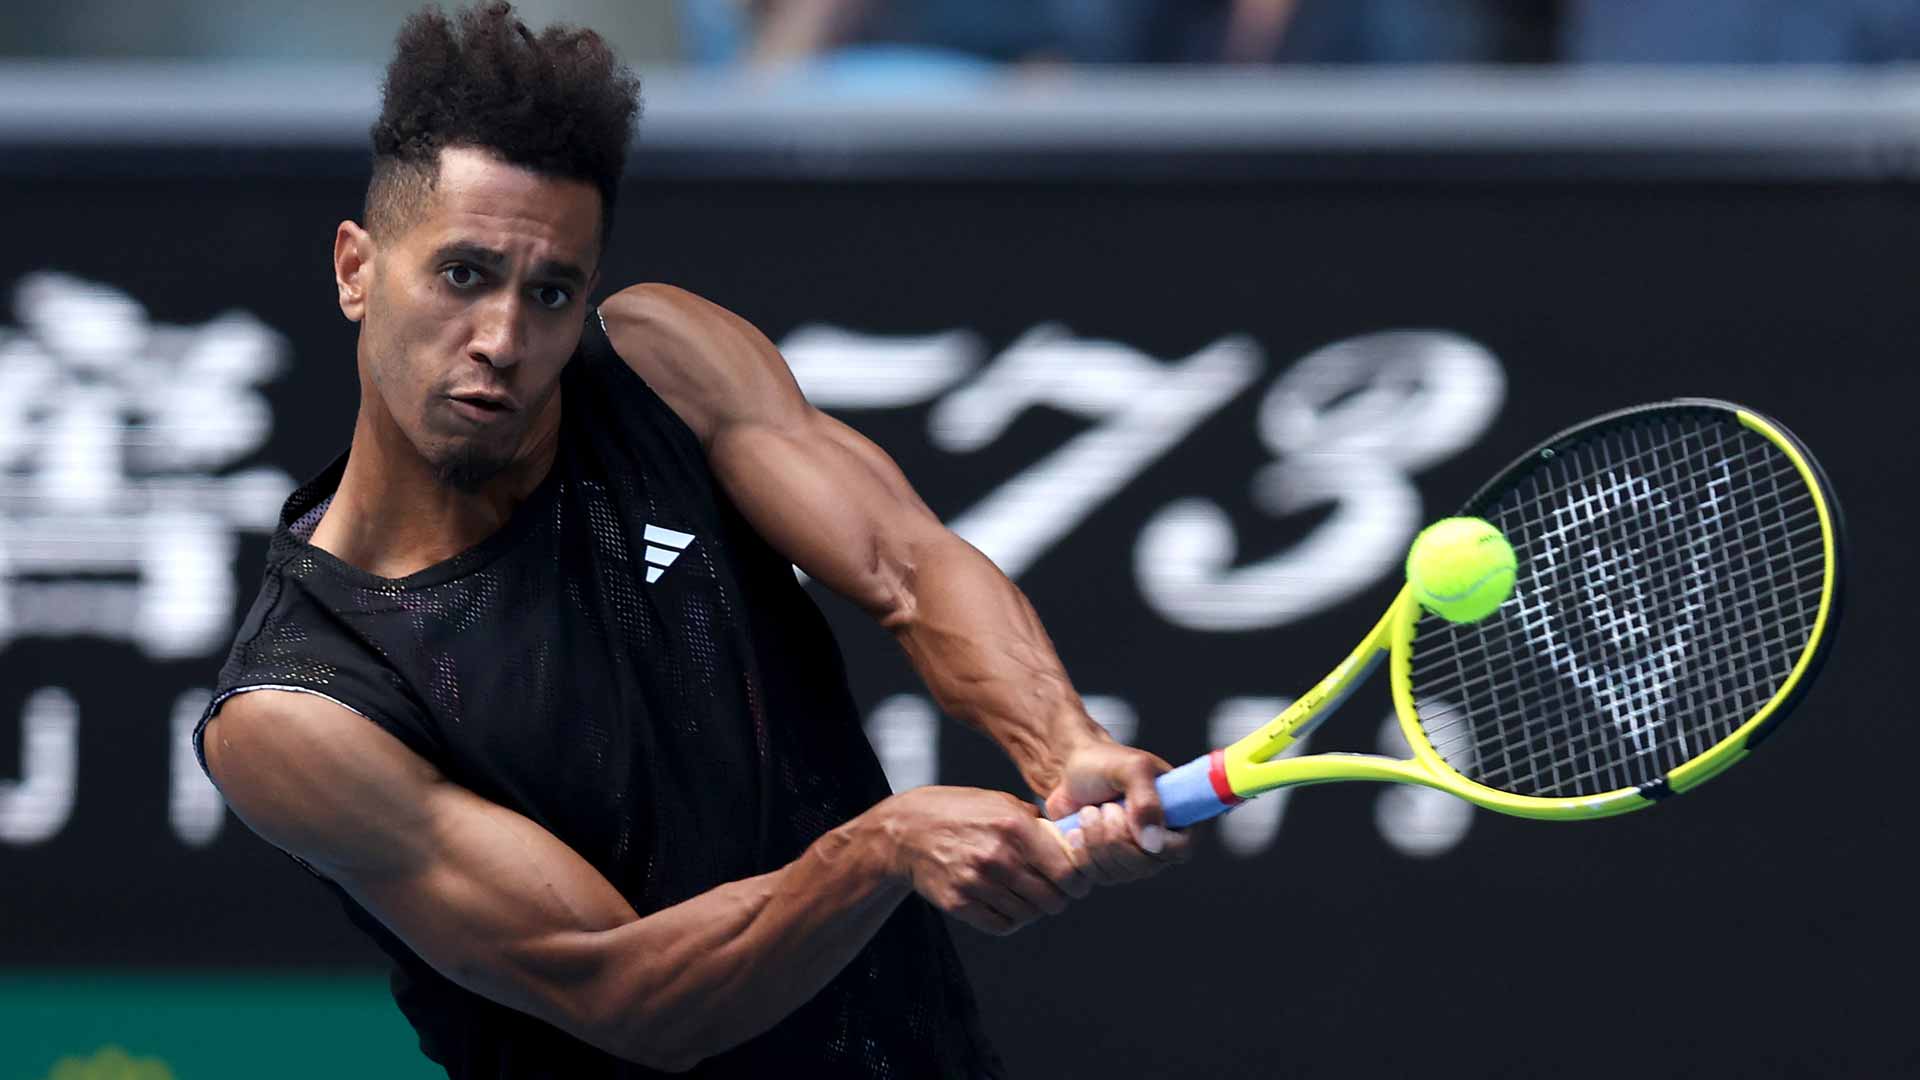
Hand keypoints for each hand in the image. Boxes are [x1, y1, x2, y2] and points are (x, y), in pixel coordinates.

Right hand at [878, 786, 1089, 935]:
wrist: (906, 831)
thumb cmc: (957, 812)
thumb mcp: (999, 802)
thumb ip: (1034, 822)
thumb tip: (1068, 841)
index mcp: (1015, 827)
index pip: (1066, 871)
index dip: (1078, 882)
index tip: (1078, 884)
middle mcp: (998, 856)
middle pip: (1051, 899)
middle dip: (1057, 899)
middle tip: (1053, 893)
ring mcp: (977, 882)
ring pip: (1028, 915)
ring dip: (1032, 910)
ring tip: (1024, 896)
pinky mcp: (959, 902)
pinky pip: (1001, 925)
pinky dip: (1009, 920)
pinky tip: (1004, 904)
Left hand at [1043, 740, 1193, 884]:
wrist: (1068, 770)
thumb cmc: (1104, 763)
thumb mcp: (1131, 767)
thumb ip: (1146, 798)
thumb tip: (1153, 841)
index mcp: (1179, 817)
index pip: (1182, 849)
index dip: (1157, 844)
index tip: (1130, 820)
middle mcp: (1160, 844)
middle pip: (1145, 867)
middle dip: (1116, 836)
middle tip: (1105, 807)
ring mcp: (1133, 859)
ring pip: (1118, 874)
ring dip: (1094, 840)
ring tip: (1088, 812)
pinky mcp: (1106, 867)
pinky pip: (1094, 877)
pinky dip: (1080, 852)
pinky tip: (1076, 830)